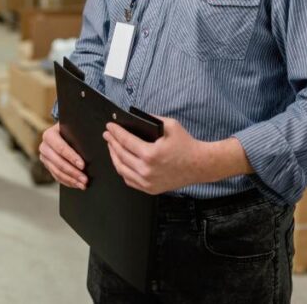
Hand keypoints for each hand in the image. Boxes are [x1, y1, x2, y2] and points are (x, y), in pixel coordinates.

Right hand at [39, 123, 86, 189]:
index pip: (61, 148)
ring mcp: (44, 158)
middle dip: (73, 172)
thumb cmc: (72, 129)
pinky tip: (76, 184)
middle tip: (85, 179)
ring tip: (83, 184)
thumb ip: (79, 135)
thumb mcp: (74, 129)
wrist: (63, 132)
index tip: (83, 165)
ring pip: (57, 172)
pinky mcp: (47, 166)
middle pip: (58, 162)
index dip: (72, 157)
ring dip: (71, 179)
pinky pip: (56, 177)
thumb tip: (94, 144)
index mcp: (49, 135)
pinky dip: (67, 182)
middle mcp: (44, 146)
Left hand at [104, 117, 244, 194]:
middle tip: (107, 135)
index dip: (115, 133)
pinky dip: (122, 170)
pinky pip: (129, 180)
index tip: (109, 127)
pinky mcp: (150, 189)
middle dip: (111, 143)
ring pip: (122, 170)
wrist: (199, 165)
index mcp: (151, 154)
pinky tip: (120, 161)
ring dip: (114, 156)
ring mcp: (147, 182)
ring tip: (112, 146)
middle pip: (120, 155)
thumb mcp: (170, 125)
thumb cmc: (186, 144)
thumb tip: (134, 118)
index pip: (125, 141)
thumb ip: (151, 119)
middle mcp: (147, 170)